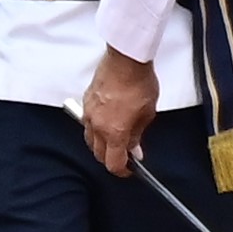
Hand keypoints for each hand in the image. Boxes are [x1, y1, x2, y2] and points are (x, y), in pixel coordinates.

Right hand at [78, 49, 153, 177]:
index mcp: (113, 132)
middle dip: (110, 159)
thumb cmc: (140, 84)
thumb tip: (134, 149)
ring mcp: (88, 114)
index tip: (129, 171)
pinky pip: (87, 123)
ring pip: (89, 139)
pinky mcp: (85, 102)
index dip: (121, 171)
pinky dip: (95, 128)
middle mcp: (96, 126)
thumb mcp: (147, 113)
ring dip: (100, 145)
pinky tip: (107, 123)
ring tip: (116, 140)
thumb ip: (138, 134)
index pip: (113, 162)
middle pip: (98, 154)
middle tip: (124, 156)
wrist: (126, 61)